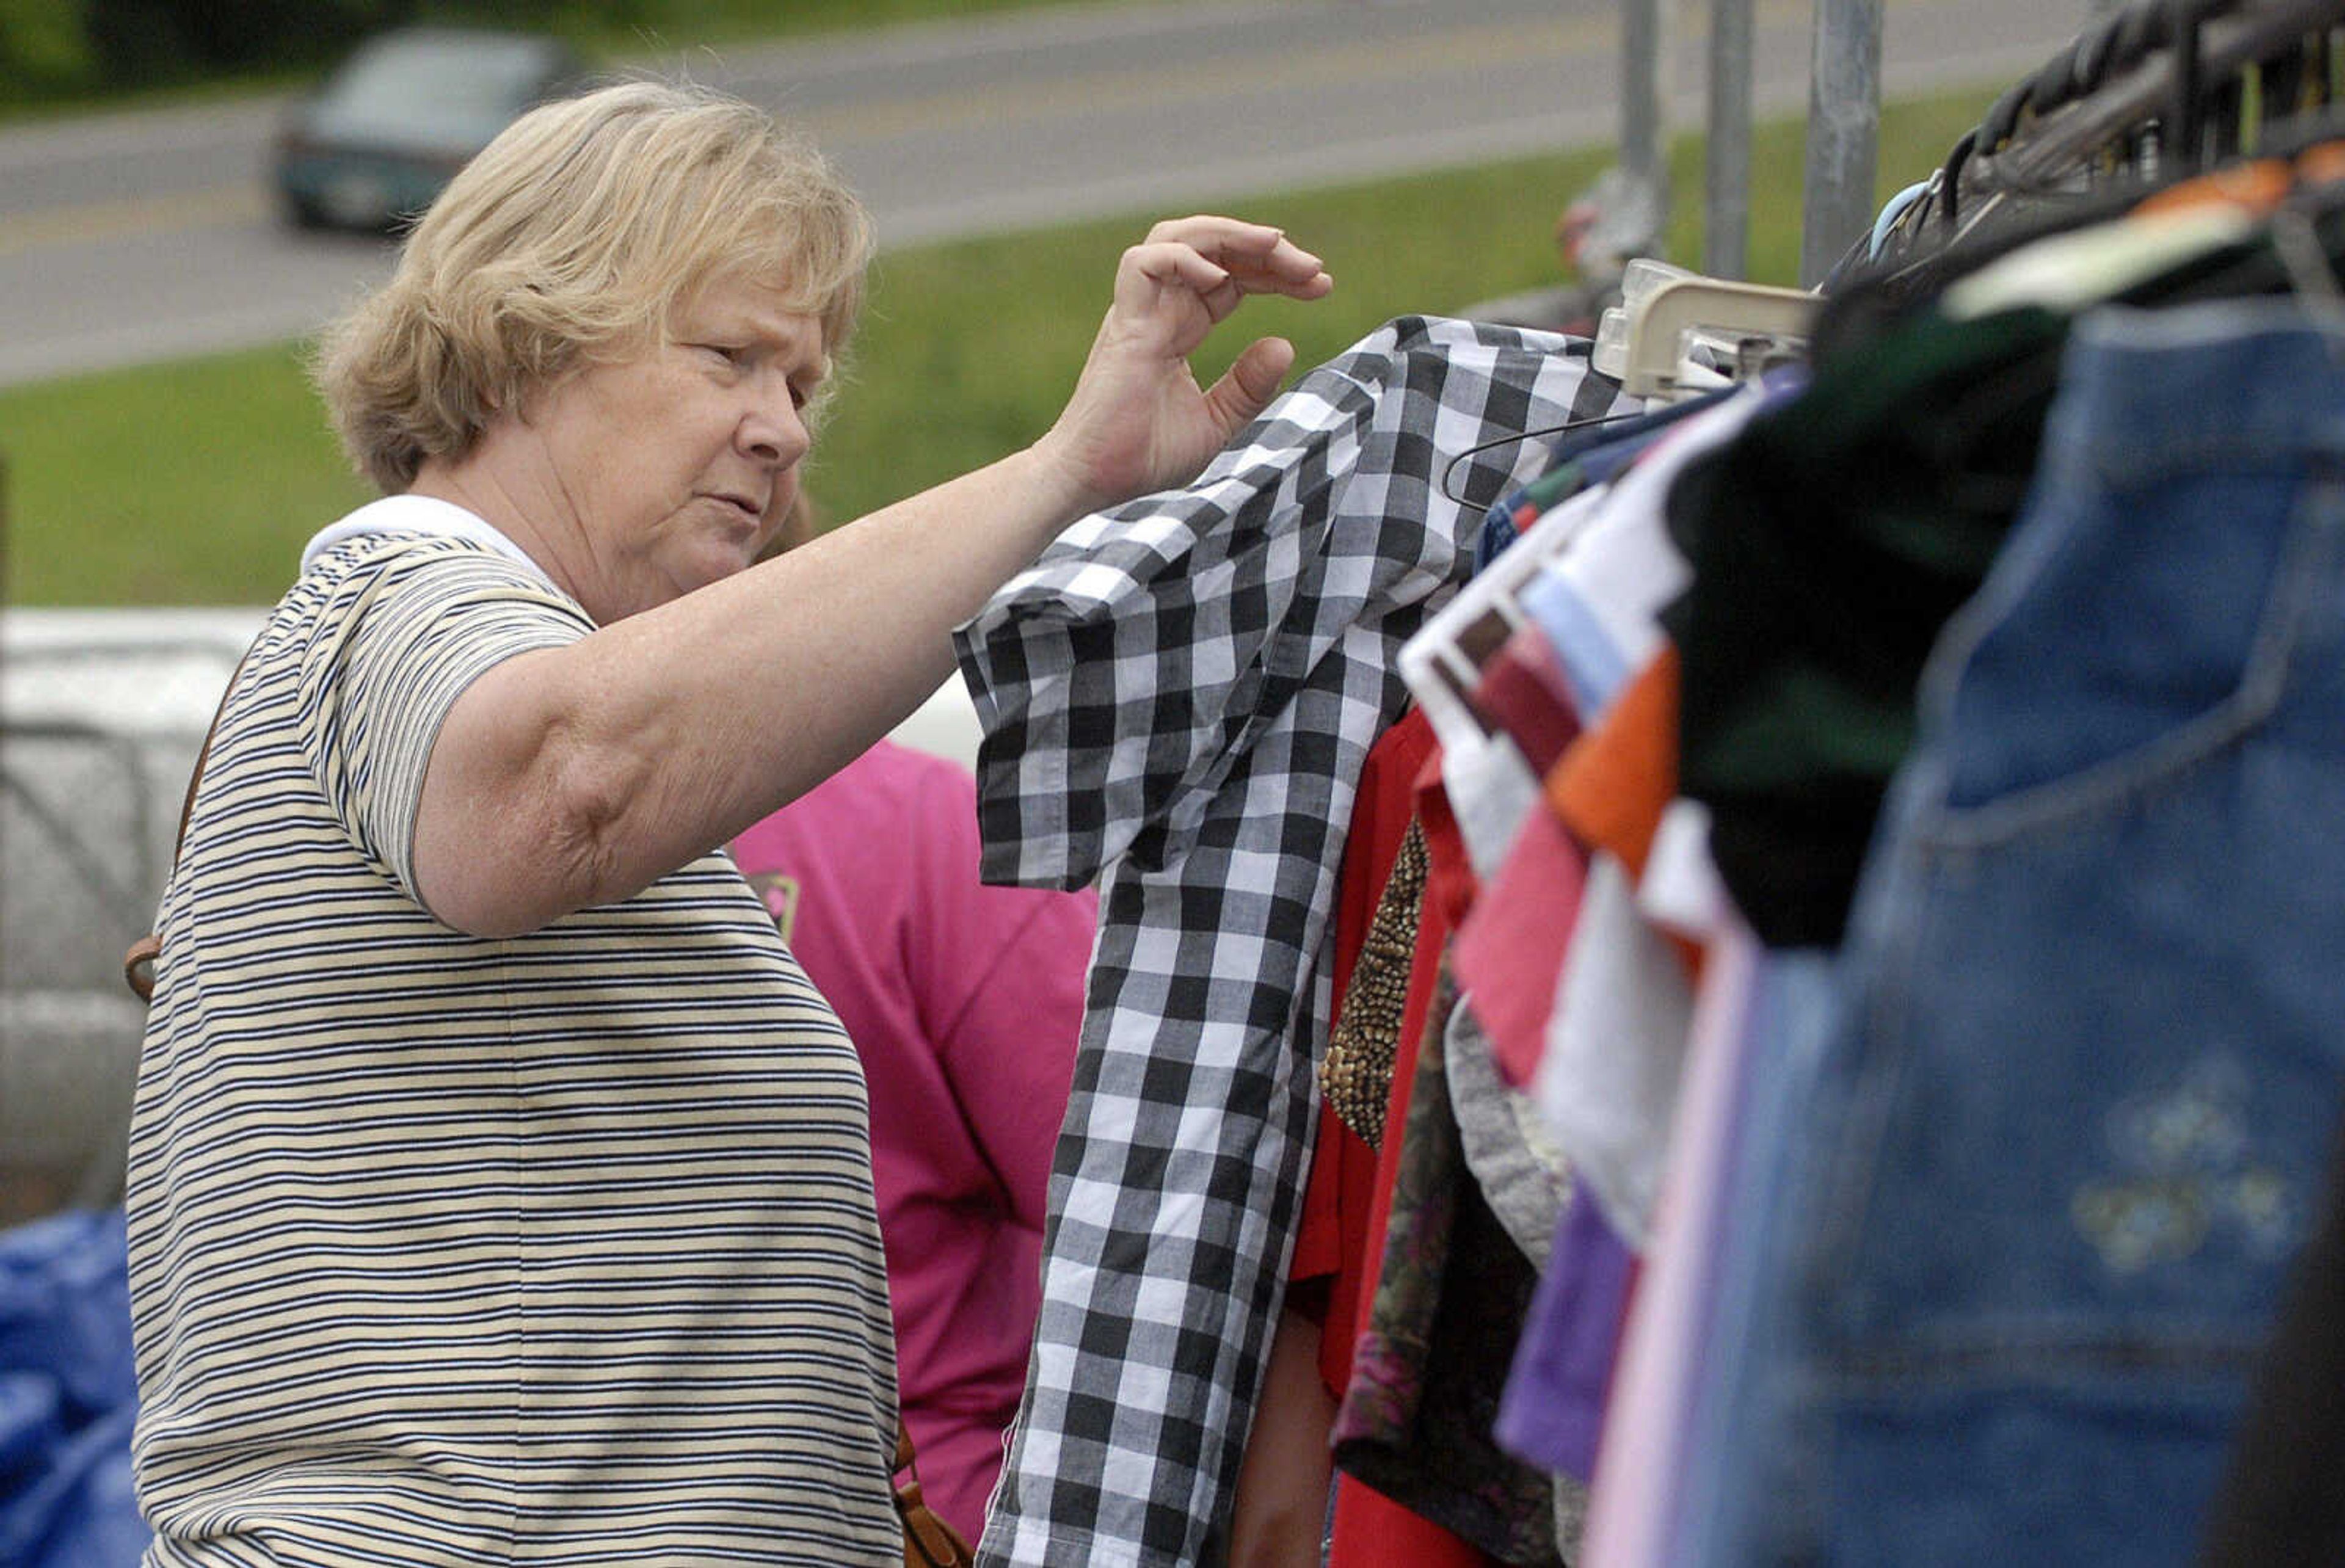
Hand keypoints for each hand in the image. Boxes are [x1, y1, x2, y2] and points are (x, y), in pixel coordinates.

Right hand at [1039, 216, 1332, 512]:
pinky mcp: (1122, 325)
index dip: (1275, 273)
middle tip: (1313, 268)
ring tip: (1275, 245)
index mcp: (1178, 327)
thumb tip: (1285, 345)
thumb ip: (1246, 387)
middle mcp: (1157, 309)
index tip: (1321, 285)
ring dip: (1229, 235)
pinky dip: (1184, 258)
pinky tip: (1223, 278)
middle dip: (1265, 249)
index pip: (1231, 277)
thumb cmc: (1140, 457)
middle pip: (1212, 248)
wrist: (1092, 482)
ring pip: (1176, 238)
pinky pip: (1144, 263)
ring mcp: (1137, 313)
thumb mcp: (1214, 424)